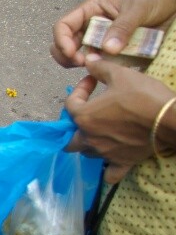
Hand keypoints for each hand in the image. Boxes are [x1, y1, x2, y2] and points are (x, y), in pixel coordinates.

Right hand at [51, 0, 175, 67]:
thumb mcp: (139, 7)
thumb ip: (123, 27)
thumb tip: (106, 50)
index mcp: (92, 10)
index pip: (64, 26)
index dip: (62, 40)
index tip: (73, 54)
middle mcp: (93, 25)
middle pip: (66, 43)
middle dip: (67, 56)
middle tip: (82, 64)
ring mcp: (104, 39)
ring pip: (82, 55)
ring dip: (84, 64)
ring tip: (95, 68)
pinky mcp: (116, 51)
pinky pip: (103, 62)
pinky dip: (102, 69)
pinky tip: (109, 71)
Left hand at [64, 57, 174, 182]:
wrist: (171, 119)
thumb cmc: (143, 96)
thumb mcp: (121, 75)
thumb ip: (101, 68)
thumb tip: (89, 60)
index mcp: (84, 117)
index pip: (70, 104)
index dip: (80, 89)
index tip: (92, 80)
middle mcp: (90, 138)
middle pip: (69, 138)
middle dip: (73, 126)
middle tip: (87, 114)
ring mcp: (105, 153)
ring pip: (87, 153)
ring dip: (88, 143)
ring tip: (100, 132)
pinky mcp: (122, 162)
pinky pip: (110, 173)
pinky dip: (108, 170)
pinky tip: (111, 162)